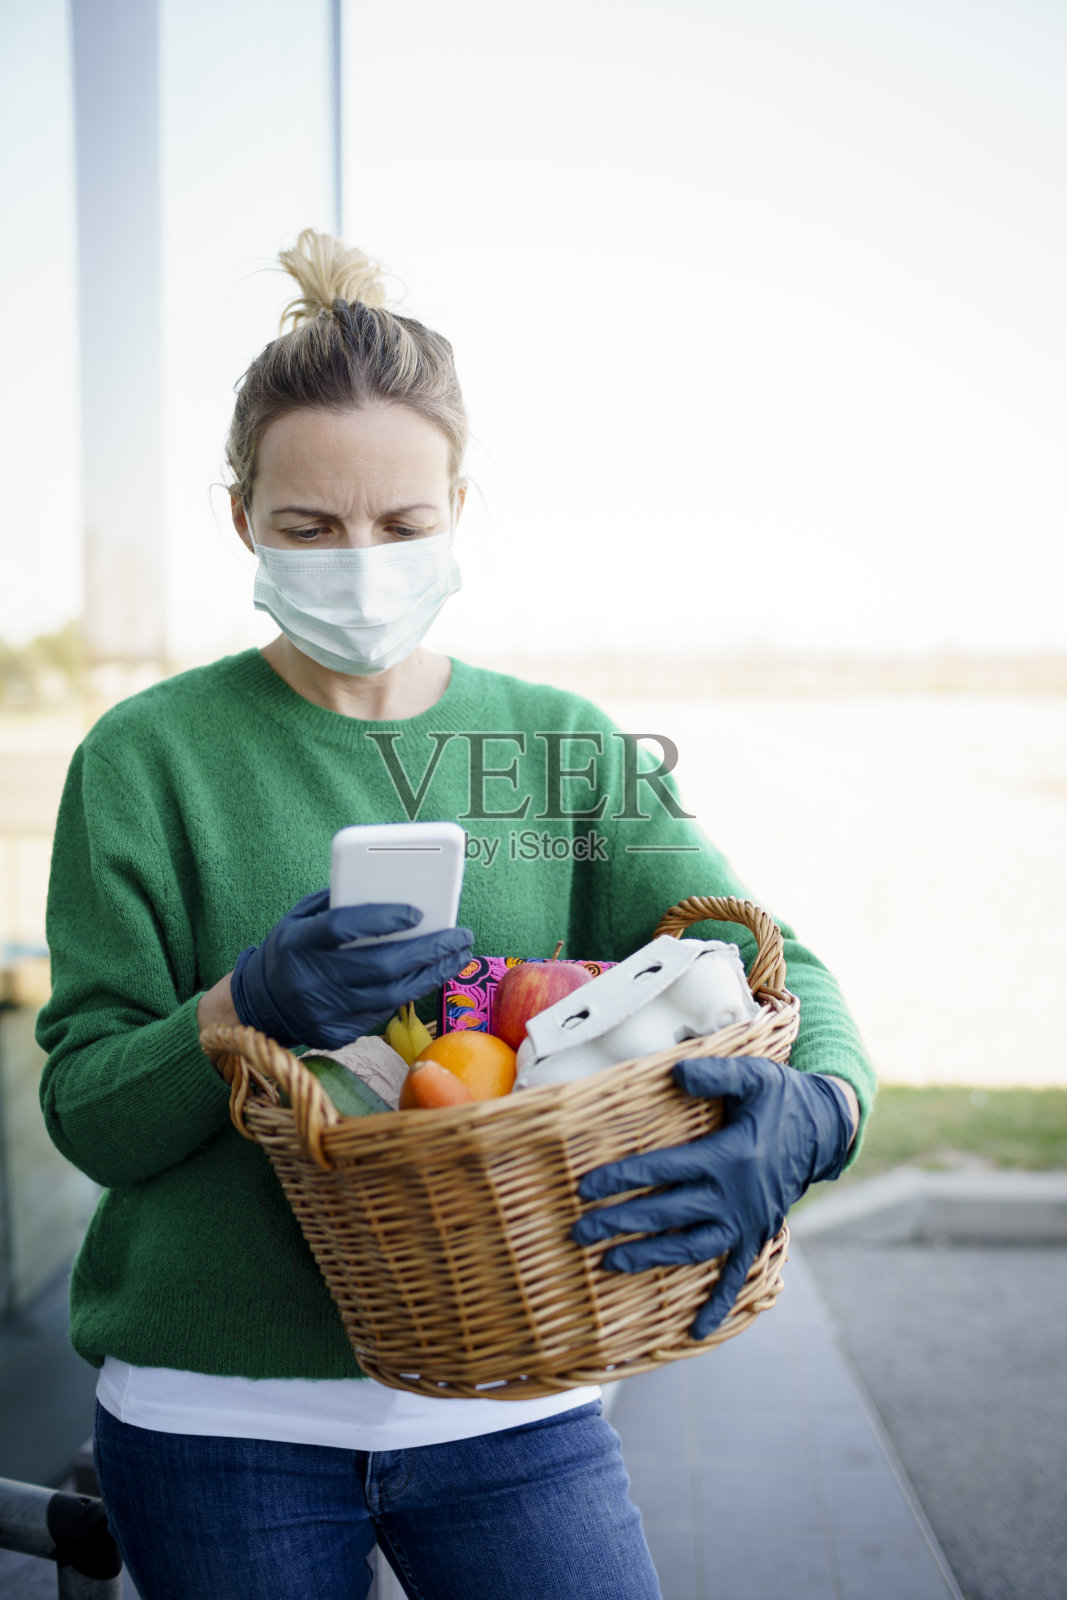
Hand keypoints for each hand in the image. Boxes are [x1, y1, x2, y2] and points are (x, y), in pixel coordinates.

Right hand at [230, 888, 474, 1048]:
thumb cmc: (291, 949)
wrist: (260, 1005)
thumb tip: (390, 888)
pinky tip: (432, 976)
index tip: (418, 912)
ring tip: (458, 956)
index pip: (343, 928)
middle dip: (428, 950)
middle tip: (460, 936)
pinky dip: (411, 992)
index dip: (382, 919)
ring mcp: (324, 1012)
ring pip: (391, 994)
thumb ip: (338, 902)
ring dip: (432, 974)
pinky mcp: (336, 1034)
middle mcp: (310, 980)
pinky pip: (383, 1012)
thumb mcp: (301, 918)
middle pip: (380, 965)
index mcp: (297, 942)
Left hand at [571, 1055, 853, 1339]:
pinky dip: (719, 1304)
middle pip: (667, 1213)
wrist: (827, 1127)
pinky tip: (696, 1331)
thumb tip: (675, 1073)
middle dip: (620, 1224)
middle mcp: (736, 1196)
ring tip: (610, 1263)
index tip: (585, 1189)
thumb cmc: (783, 1097)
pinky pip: (738, 1276)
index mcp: (728, 1156)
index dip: (622, 1179)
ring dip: (650, 1258)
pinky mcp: (758, 1234)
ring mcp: (747, 1221)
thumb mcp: (754, 1075)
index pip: (663, 1170)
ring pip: (691, 1248)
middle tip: (579, 1233)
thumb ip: (714, 1074)